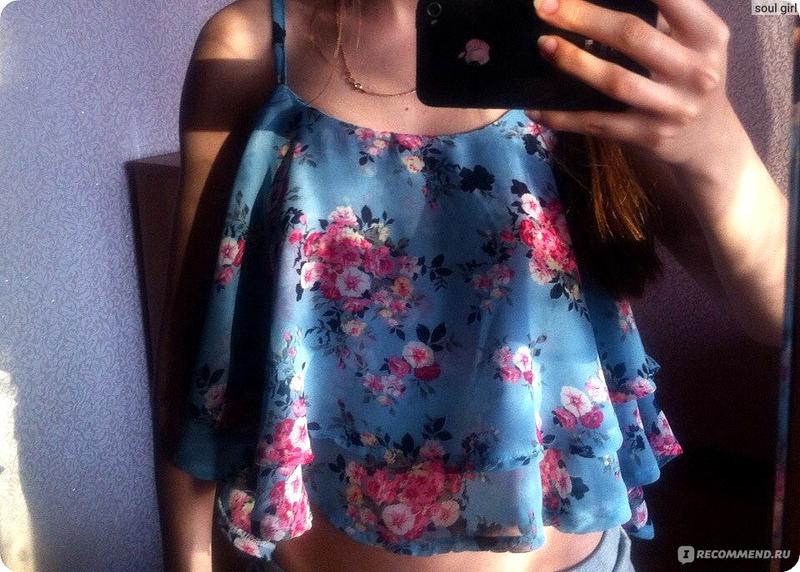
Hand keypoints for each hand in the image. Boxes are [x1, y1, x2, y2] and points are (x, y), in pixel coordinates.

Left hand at [525, 0, 737, 170]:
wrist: (706, 140)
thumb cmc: (687, 77)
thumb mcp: (693, 43)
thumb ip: (660, 18)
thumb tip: (591, 0)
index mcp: (708, 35)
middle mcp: (697, 71)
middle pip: (632, 35)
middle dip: (584, 17)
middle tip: (545, 6)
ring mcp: (673, 108)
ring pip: (615, 81)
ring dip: (574, 61)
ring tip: (544, 45)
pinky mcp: (649, 136)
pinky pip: (599, 123)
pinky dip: (565, 116)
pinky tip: (538, 108)